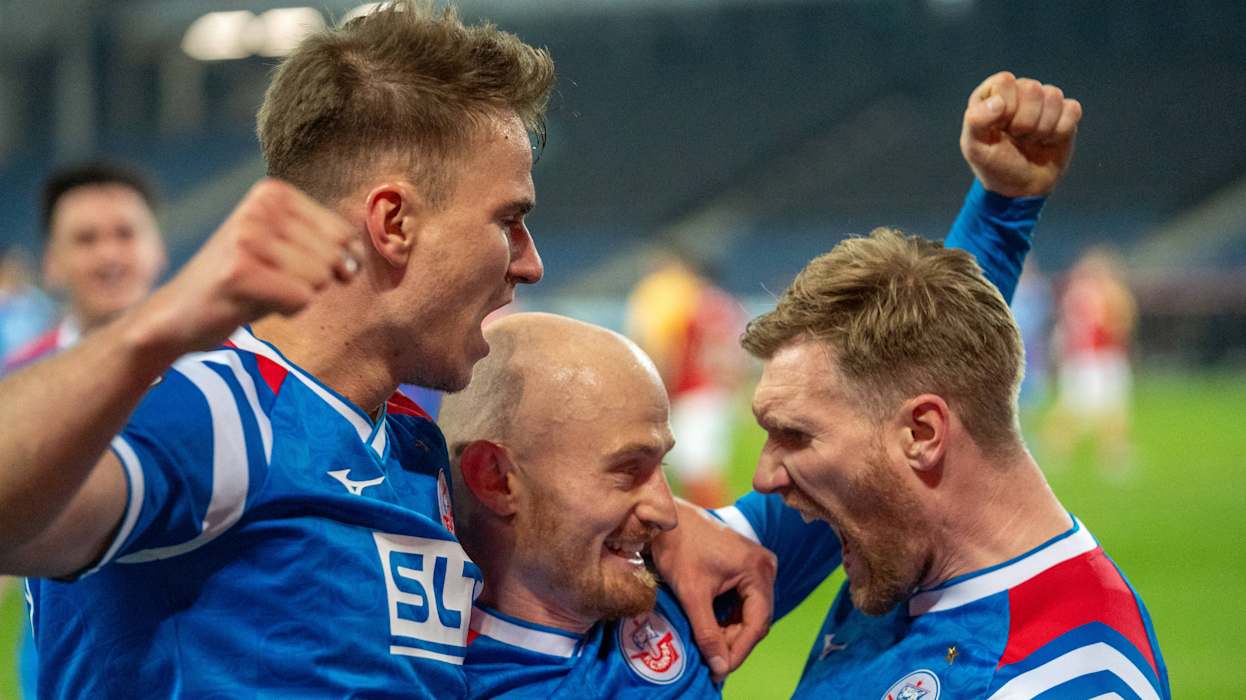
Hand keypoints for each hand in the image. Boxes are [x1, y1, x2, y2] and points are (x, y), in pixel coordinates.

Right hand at [134, 179, 362, 356]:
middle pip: (333, 257)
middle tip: (273, 281)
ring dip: (296, 295)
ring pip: (319, 279)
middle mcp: (258, 208)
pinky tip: (255, 302)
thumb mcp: (285, 246)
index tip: (295, 267)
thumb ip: (324, 241)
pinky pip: (301, 299)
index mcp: (272, 192)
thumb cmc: (245, 280)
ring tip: (262, 289)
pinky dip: (286, 310)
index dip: (332, 262)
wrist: (179, 312)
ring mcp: (246, 237)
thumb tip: (361, 254)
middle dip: (312, 281)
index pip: (343, 233)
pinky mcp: (239, 272)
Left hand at [650, 499, 776, 682]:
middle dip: (735, 642)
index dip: (739, 651)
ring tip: (710, 646)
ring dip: (731, 631)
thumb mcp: (692, 594)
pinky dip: (729, 616)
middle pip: (757, 619)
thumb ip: (707, 632)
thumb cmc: (678, 547)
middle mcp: (765, 567)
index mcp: (758, 570)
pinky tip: (712, 627)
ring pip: (750, 611)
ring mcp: (757, 565)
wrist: (666, 518)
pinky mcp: (746, 566)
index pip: (758, 623)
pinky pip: (744, 600)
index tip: (720, 670)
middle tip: (713, 661)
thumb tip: (719, 667)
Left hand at [960, 71, 1082, 196]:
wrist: (1022, 188)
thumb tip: (998, 102)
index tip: (1000, 128)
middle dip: (1024, 122)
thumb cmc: (995, 166)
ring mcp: (1043, 102)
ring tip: (1030, 140)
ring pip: (1053, 96)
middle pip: (1032, 88)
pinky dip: (1060, 131)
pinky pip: (1072, 109)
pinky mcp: (1065, 113)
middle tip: (1016, 138)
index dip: (1005, 108)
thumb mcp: (974, 148)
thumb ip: (975, 121)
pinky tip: (1048, 141)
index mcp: (991, 95)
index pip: (1005, 81)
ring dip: (1042, 127)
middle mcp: (1018, 93)